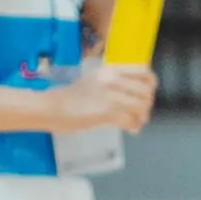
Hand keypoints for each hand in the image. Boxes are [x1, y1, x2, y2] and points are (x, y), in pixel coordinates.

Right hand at [28, 63, 156, 134]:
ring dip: (141, 117)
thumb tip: (136, 95)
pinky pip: (131, 120)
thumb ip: (115, 85)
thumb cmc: (70, 98)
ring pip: (141, 106)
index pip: (144, 73)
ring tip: (134, 122)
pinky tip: (129, 129)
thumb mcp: (95, 82)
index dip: (150, 87)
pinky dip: (133, 126)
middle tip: (139, 114)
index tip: (145, 96)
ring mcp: (109, 95)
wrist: (50, 107)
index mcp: (110, 70)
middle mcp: (111, 79)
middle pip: (145, 92)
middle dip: (146, 106)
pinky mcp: (107, 111)